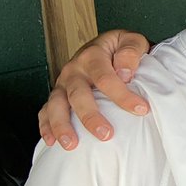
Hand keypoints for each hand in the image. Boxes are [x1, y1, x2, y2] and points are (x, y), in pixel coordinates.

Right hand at [37, 30, 150, 150]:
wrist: (108, 46)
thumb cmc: (122, 48)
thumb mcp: (132, 40)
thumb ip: (131, 51)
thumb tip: (125, 73)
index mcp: (93, 55)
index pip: (106, 78)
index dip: (122, 95)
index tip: (140, 109)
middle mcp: (74, 69)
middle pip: (78, 94)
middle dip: (90, 116)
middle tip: (106, 134)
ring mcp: (63, 83)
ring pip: (56, 105)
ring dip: (62, 125)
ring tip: (72, 145)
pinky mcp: (58, 94)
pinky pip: (45, 110)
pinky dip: (45, 126)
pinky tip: (52, 142)